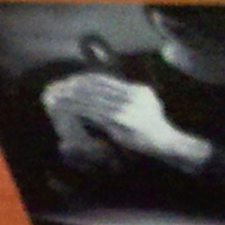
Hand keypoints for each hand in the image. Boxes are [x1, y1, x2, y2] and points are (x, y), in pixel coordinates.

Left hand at [40, 72, 213, 172]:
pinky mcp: (120, 119)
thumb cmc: (153, 135)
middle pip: (97, 86)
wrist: (167, 145)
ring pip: (93, 97)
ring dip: (73, 96)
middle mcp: (132, 95)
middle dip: (75, 85)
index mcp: (138, 91)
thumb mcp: (144, 112)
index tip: (70, 80)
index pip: (106, 80)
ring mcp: (126, 106)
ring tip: (57, 95)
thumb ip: (129, 103)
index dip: (86, 79)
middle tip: (57, 85)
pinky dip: (78, 109)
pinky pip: (94, 111)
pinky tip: (66, 109)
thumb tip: (111, 101)